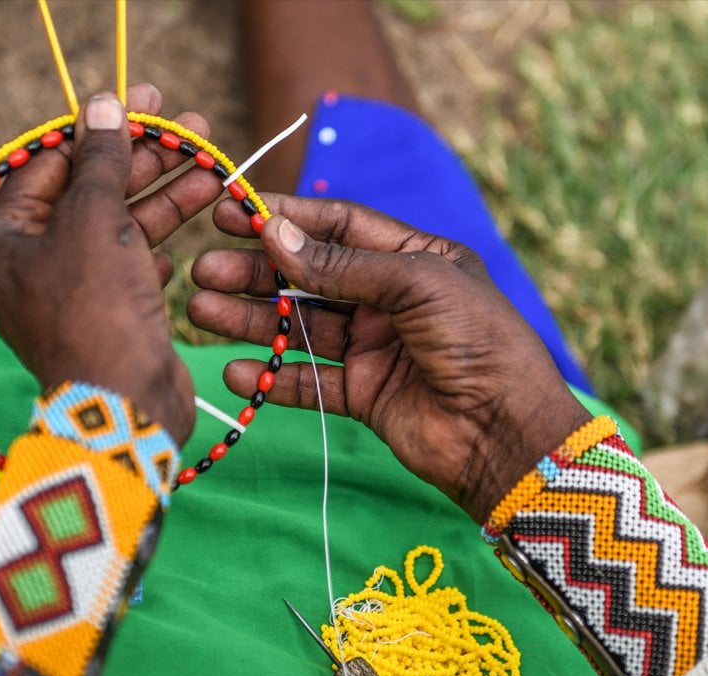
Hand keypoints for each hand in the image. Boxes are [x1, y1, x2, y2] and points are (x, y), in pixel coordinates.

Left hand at [0, 87, 214, 444]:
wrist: (124, 404)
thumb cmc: (95, 309)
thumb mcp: (95, 219)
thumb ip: (99, 160)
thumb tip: (102, 104)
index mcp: (1, 237)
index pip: (50, 162)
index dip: (100, 128)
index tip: (145, 101)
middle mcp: (30, 261)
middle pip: (90, 190)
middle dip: (143, 158)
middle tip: (192, 127)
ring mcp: (72, 289)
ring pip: (119, 225)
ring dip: (167, 194)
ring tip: (214, 165)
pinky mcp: (110, 312)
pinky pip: (133, 262)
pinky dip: (162, 242)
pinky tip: (194, 224)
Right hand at [189, 196, 590, 520]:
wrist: (506, 432)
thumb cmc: (479, 341)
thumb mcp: (416, 285)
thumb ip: (342, 264)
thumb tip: (274, 233)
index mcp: (415, 258)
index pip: (339, 228)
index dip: (286, 219)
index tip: (232, 212)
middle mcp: (391, 299)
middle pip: (310, 277)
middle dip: (256, 272)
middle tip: (204, 270)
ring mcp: (376, 347)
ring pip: (302, 327)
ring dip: (252, 320)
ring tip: (201, 311)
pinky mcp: (364, 394)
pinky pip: (309, 380)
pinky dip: (271, 377)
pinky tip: (235, 370)